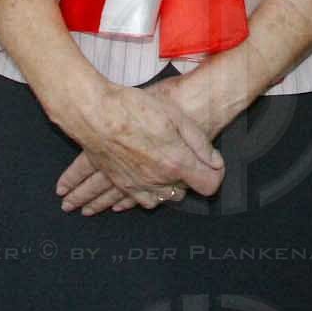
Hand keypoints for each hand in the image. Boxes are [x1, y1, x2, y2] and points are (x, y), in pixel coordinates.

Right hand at [52, 77, 225, 215]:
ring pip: (160, 199)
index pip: (208, 185)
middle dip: (187, 180)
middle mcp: (158, 180)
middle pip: (183, 192)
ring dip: (166, 190)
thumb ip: (199, 143)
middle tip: (185, 162)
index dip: (214, 175)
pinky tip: (144, 188)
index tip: (212, 165)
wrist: (95, 114)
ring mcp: (138, 185)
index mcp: (176, 163)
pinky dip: (145, 196)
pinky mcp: (121, 183)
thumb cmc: (134, 109)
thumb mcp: (175, 117)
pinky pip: (138, 200)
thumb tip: (216, 162)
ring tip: (166, 175)